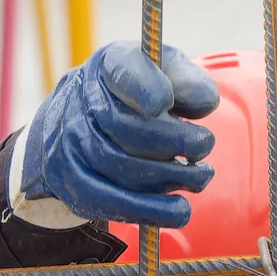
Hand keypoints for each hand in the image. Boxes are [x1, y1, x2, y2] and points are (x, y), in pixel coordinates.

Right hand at [17, 41, 221, 226]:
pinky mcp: (74, 182)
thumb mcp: (162, 74)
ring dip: (169, 176)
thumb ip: (186, 80)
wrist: (76, 122)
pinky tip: (181, 210)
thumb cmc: (134, 96)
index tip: (166, 102)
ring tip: (200, 176)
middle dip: (173, 141)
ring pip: (121, 167)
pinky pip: (112, 202)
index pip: (123, 71)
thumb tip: (205, 103)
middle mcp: (82, 100)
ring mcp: (71, 143)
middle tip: (203, 146)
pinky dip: (151, 210)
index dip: (144, 88)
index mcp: (109, 64)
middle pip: (125, 126)